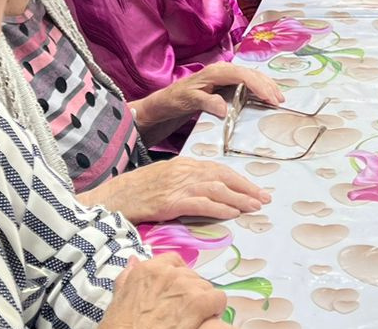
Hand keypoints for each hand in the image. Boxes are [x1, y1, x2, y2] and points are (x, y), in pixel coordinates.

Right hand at [83, 157, 270, 222]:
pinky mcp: (170, 201)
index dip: (239, 180)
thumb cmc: (137, 190)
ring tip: (254, 207)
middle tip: (264, 198)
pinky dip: (219, 208)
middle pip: (223, 177)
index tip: (255, 189)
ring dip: (239, 199)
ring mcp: (177, 186)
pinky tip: (232, 213)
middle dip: (246, 188)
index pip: (219, 169)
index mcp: (184, 164)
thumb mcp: (165, 178)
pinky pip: (201, 204)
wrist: (113, 197)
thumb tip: (208, 190)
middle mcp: (184, 171)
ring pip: (216, 190)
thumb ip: (186, 180)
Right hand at [100, 254, 229, 328]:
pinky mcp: (198, 302)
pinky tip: (205, 319)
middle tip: (182, 310)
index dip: (178, 279)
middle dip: (190, 292)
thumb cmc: (122, 326)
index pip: (174, 261)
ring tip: (191, 317)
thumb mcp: (119, 299)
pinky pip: (218, 299)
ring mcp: (185, 287)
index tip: (175, 293)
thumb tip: (134, 260)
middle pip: (192, 276)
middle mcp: (168, 273)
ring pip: (206, 287)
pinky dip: (215, 310)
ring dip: (202, 302)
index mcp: (148, 269)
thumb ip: (128, 277)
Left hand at [143, 62, 284, 124]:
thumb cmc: (176, 99)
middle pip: (251, 74)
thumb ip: (206, 102)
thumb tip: (224, 108)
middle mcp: (222, 70)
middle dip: (267, 86)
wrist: (166, 101)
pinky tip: (266, 96)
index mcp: (216, 72)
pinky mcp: (225, 82)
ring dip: (266, 85)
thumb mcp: (188, 101)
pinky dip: (259, 88)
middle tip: (279, 101)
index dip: (258, 86)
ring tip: (278, 98)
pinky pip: (247, 82)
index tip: (270, 99)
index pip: (243, 75)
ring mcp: (225, 75)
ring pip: (251, 76)